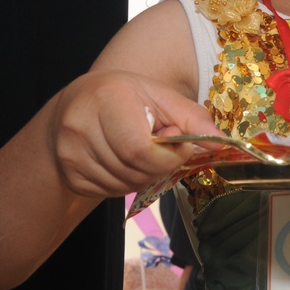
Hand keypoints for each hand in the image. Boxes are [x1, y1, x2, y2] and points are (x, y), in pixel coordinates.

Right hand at [49, 70, 223, 197]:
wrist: (80, 103)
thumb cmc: (128, 97)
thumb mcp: (162, 97)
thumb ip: (193, 119)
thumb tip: (220, 144)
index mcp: (108, 99)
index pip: (139, 149)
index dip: (168, 156)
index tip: (179, 145)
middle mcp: (80, 126)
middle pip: (133, 170)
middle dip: (160, 167)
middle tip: (162, 148)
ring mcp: (69, 153)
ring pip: (123, 185)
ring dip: (145, 176)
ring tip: (142, 151)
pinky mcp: (69, 174)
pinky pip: (109, 193)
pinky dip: (127, 183)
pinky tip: (125, 160)